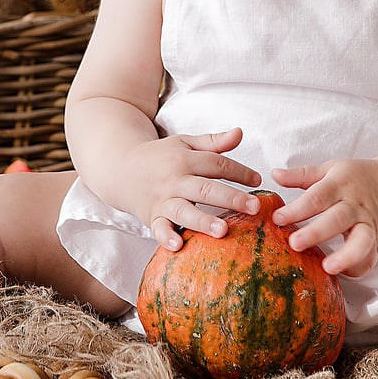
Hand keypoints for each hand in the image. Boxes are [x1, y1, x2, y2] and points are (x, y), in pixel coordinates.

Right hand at [117, 128, 261, 251]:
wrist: (119, 168)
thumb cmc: (160, 157)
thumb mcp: (184, 143)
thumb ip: (213, 142)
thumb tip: (240, 132)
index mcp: (185, 159)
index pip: (217, 164)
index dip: (240, 171)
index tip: (258, 180)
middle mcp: (174, 180)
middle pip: (205, 188)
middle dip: (231, 198)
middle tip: (254, 207)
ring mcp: (162, 200)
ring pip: (184, 211)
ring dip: (203, 221)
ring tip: (223, 230)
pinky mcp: (151, 217)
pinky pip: (158, 229)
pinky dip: (166, 238)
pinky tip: (178, 246)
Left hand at [270, 158, 377, 276]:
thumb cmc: (353, 178)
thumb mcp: (329, 169)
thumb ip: (302, 174)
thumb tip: (275, 175)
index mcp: (339, 185)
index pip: (317, 197)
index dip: (297, 209)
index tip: (277, 218)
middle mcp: (354, 205)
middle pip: (337, 219)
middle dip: (316, 233)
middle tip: (295, 243)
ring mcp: (367, 224)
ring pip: (361, 241)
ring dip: (345, 256)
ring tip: (327, 267)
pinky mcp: (375, 240)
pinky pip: (370, 256)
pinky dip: (359, 267)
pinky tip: (343, 273)